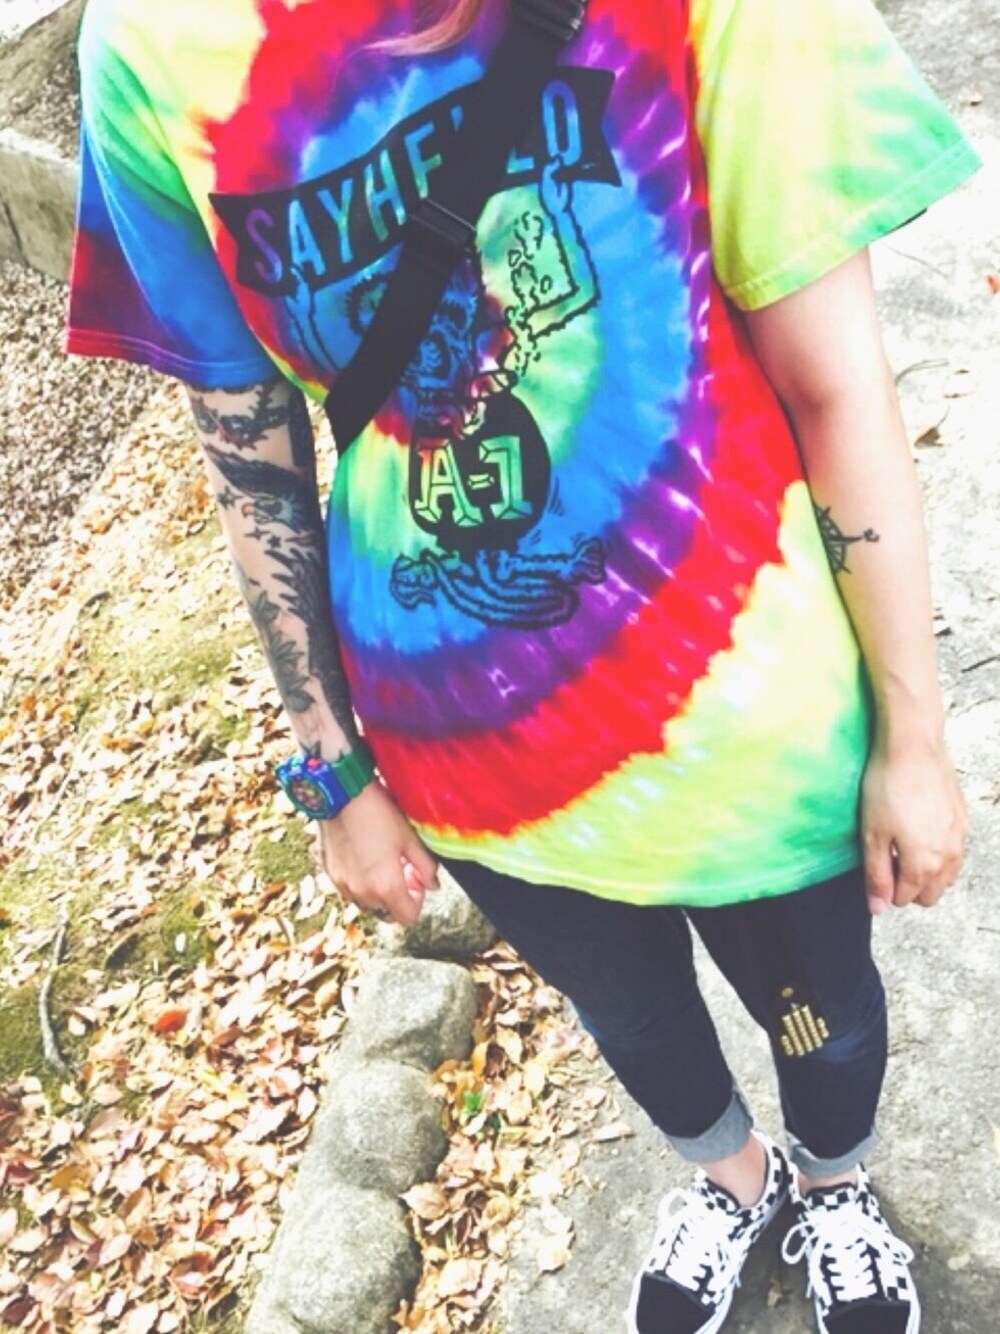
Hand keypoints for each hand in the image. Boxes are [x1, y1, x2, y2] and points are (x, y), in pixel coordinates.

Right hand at [313, 781, 439, 926]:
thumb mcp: (410, 838)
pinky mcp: (329, 873)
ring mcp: (343, 884)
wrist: (342, 794)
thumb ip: (426, 867)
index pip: (407, 918)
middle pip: (387, 913)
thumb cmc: (379, 812)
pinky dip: (361, 881)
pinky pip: (350, 889)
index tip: (416, 878)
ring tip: (383, 862)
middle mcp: (362, 892)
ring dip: (378, 891)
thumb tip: (432, 884)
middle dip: (398, 897)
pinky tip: (365, 856)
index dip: (417, 901)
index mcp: (386, 886)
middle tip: (402, 869)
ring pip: (367, 902)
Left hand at [860, 732, 966, 914]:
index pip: (905, 898)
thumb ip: (876, 876)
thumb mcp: (872, 835)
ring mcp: (960, 837)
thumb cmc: (887, 787)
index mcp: (924, 865)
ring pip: (946, 874)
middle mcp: (950, 856)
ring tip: (903, 845)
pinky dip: (939, 851)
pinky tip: (921, 829)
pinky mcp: (963, 818)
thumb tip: (878, 908)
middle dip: (909, 885)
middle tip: (888, 858)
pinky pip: (954, 850)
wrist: (913, 746)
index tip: (876, 866)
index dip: (886, 889)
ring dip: (927, 871)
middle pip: (931, 893)